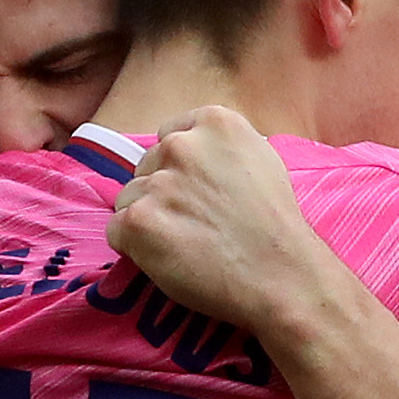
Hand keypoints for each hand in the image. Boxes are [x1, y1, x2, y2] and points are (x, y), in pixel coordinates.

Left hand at [108, 106, 341, 336]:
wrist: (282, 276)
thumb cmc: (277, 227)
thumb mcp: (261, 160)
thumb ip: (220, 149)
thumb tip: (195, 157)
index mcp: (214, 122)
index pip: (171, 135)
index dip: (180, 168)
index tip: (197, 192)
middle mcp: (181, 145)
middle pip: (147, 165)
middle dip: (162, 191)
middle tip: (193, 223)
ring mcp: (157, 183)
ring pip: (129, 198)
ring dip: (148, 219)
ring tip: (184, 244)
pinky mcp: (138, 221)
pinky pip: (116, 231)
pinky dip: (134, 248)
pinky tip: (168, 258)